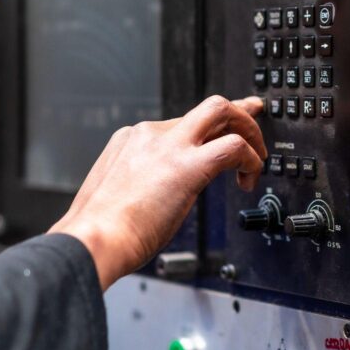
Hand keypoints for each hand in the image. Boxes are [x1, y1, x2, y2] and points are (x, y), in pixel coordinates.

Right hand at [50, 96, 265, 290]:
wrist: (92, 241)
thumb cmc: (99, 233)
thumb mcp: (114, 196)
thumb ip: (136, 187)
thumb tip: (152, 200)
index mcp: (131, 141)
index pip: (181, 124)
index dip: (207, 133)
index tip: (219, 137)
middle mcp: (149, 135)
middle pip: (205, 108)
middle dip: (237, 115)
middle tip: (253, 131)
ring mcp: (168, 147)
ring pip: (222, 112)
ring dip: (248, 131)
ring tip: (257, 158)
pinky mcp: (187, 166)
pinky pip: (233, 147)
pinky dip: (250, 159)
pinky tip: (249, 178)